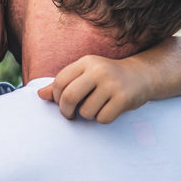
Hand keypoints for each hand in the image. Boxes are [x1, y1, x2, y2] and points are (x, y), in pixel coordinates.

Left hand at [37, 55, 152, 123]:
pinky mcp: (124, 98)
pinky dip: (102, 119)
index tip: (61, 103)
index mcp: (86, 62)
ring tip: (97, 106)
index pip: (60, 82)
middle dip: (65, 111)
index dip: (55, 97)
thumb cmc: (107, 77)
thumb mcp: (85, 74)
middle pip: (69, 97)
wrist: (142, 74)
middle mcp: (98, 71)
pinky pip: (102, 118)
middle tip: (70, 115)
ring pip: (86, 111)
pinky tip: (110, 109)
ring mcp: (112, 84)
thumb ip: (63, 84)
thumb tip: (39, 95)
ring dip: (88, 115)